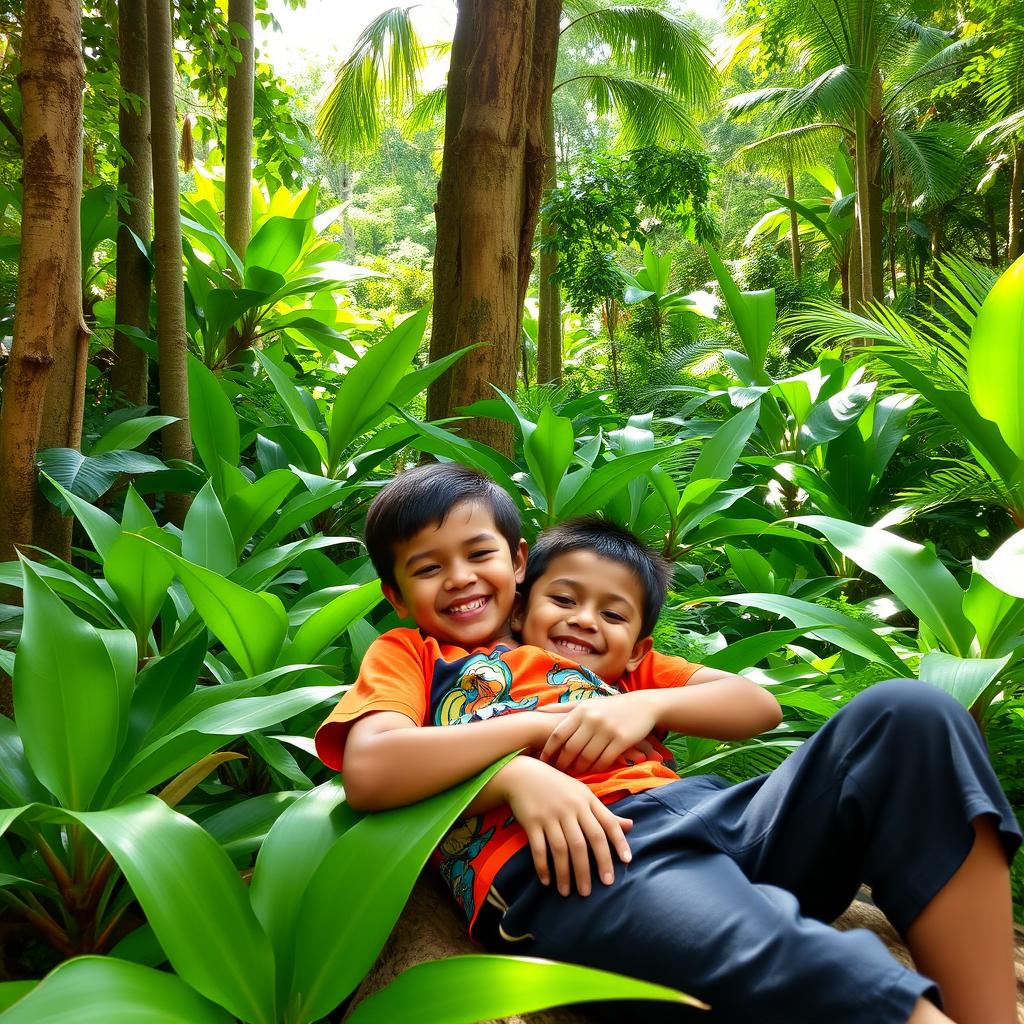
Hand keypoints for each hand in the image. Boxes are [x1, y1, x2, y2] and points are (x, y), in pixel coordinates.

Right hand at [500, 758, 632, 896]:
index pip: (607, 823)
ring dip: (565, 874)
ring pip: (562, 849)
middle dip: (590, 868)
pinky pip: (539, 848)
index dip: (618, 843)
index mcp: (587, 800)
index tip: (626, 862)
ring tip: (568, 893)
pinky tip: (547, 881)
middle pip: (584, 842)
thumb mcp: (583, 795)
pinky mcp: (532, 821)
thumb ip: (605, 813)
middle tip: (591, 891)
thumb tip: (630, 826)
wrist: (523, 775)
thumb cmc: (559, 787)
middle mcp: (571, 807)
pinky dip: (543, 866)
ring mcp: (551, 814)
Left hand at [538, 693, 658, 774]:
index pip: (559, 733)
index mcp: (581, 710)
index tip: (543, 761)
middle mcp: (592, 719)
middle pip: (570, 748)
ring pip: (586, 756)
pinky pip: (604, 760)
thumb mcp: (587, 703)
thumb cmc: (609, 706)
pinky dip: (596, 768)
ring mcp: (607, 729)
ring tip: (573, 774)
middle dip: (562, 763)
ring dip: (578, 768)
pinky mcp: (622, 740)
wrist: (642, 706)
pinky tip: (592, 771)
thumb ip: (563, 708)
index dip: (549, 749)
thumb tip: (539, 709)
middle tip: (557, 772)